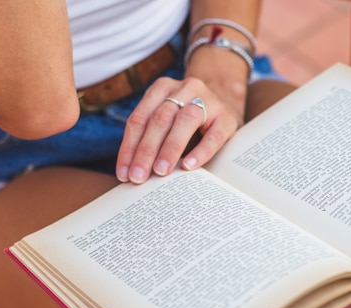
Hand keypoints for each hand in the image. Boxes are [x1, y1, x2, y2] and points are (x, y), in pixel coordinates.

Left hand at [116, 76, 240, 183]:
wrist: (226, 107)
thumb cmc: (188, 123)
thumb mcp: (167, 122)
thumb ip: (151, 139)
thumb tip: (131, 172)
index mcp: (162, 88)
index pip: (139, 119)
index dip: (129, 147)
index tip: (123, 173)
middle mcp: (185, 89)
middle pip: (160, 119)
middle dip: (146, 151)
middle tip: (138, 177)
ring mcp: (208, 100)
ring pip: (185, 121)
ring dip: (169, 149)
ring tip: (160, 172)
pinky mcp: (227, 117)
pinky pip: (213, 135)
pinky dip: (200, 152)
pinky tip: (189, 166)